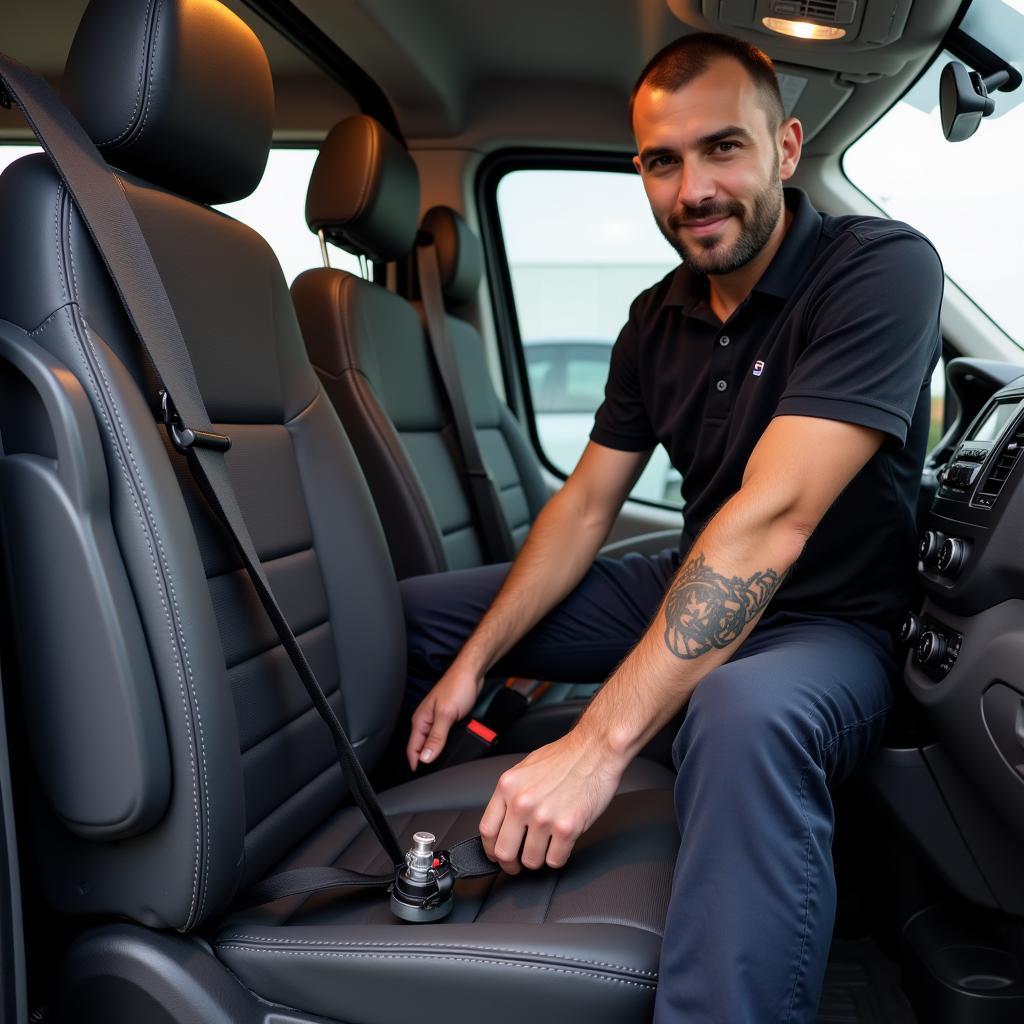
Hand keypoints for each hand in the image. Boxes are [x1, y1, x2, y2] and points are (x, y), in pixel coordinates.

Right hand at [406, 661, 482, 769]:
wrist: (472, 673)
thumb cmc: (457, 686)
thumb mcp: (446, 714)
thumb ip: (436, 737)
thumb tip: (425, 758)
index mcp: (421, 720)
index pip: (412, 748)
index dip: (415, 764)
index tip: (421, 778)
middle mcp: (427, 721)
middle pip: (422, 747)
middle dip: (426, 761)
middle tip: (433, 776)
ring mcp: (437, 720)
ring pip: (433, 743)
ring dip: (437, 753)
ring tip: (442, 766)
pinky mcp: (448, 718)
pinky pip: (444, 737)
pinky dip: (446, 744)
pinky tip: (452, 749)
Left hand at [479, 728, 625, 872]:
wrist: (595, 750)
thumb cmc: (564, 757)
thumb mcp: (525, 769)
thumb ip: (511, 794)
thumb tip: (504, 820)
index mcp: (508, 786)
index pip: (487, 830)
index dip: (491, 849)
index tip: (497, 855)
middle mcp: (522, 802)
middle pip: (504, 851)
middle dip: (511, 864)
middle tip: (518, 864)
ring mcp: (544, 817)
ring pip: (531, 861)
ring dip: (538, 860)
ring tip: (545, 848)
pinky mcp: (567, 828)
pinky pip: (555, 861)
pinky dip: (558, 858)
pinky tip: (561, 844)